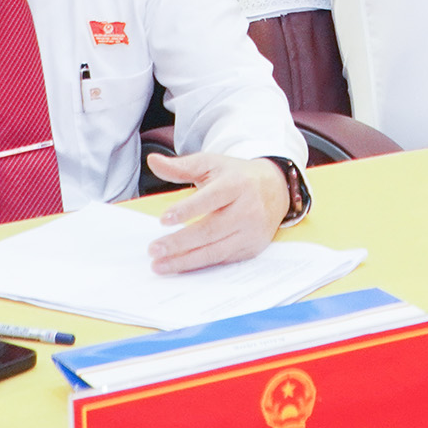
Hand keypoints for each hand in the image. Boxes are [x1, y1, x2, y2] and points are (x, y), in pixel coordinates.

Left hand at [143, 153, 287, 271]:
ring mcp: (251, 231)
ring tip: (160, 264)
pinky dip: (199, 264)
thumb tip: (152, 161)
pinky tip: (180, 266)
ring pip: (215, 250)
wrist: (275, 189)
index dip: (187, 209)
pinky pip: (222, 260)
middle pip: (210, 230)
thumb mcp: (211, 164)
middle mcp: (247, 209)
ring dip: (185, 260)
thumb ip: (181, 166)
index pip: (211, 198)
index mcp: (236, 184)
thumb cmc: (236, 176)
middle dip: (180, 242)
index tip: (163, 220)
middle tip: (154, 250)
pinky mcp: (252, 248)